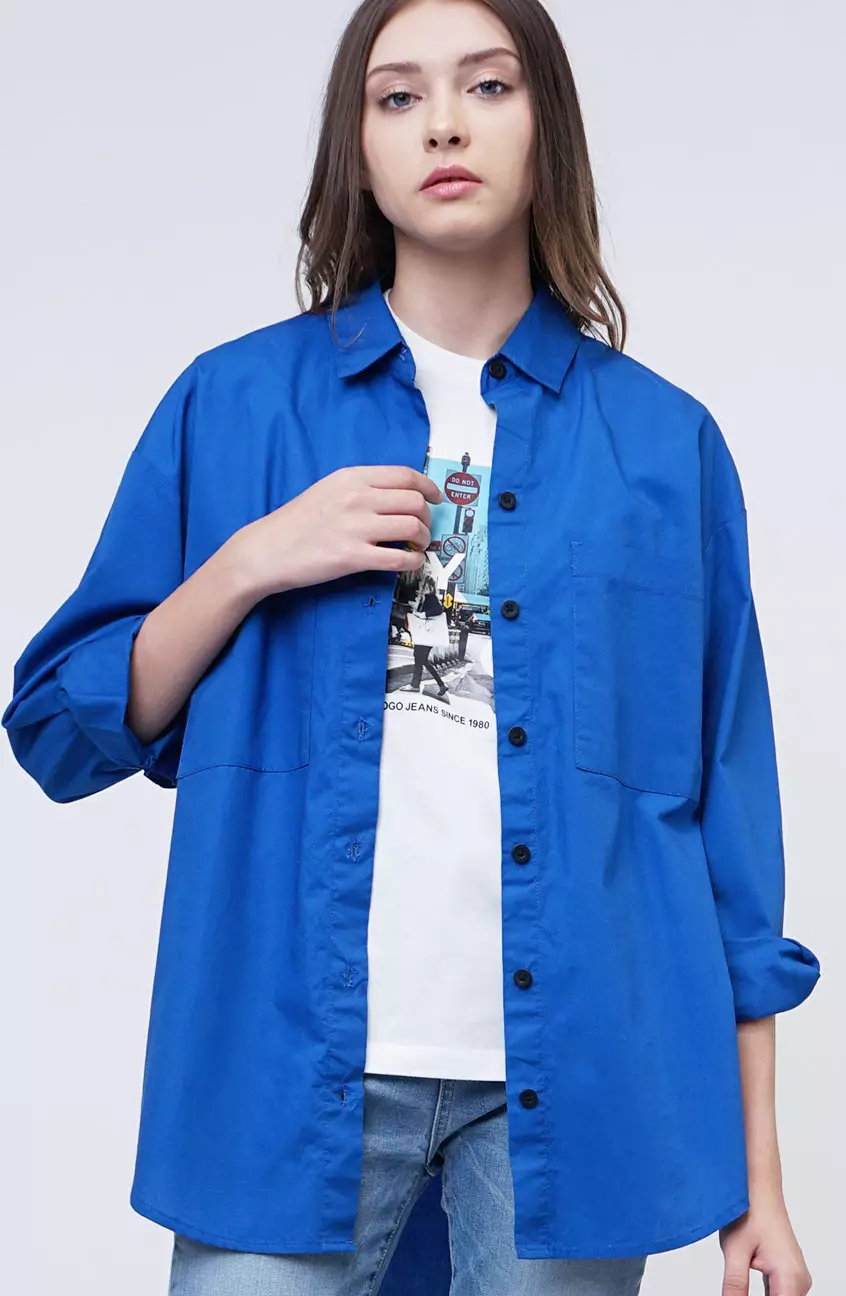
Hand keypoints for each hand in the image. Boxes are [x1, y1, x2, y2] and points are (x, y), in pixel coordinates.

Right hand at [232, 464, 442, 598]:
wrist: (267, 550)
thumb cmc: (296, 521)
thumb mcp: (327, 490)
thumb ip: (361, 488)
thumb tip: (398, 497)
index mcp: (352, 477)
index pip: (405, 475)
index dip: (428, 487)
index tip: (435, 498)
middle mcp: (357, 498)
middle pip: (414, 501)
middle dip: (427, 517)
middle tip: (423, 529)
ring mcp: (356, 527)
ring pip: (413, 527)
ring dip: (423, 539)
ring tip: (417, 546)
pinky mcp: (353, 557)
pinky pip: (399, 558)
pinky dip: (413, 561)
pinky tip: (409, 562)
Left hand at [718, 1193, 811, 1295]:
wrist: (757, 1188)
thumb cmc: (749, 1210)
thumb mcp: (734, 1252)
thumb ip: (734, 1287)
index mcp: (791, 1278)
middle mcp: (799, 1281)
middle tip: (734, 1293)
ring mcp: (795, 1278)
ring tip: (738, 1290)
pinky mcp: (787, 1274)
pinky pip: (778, 1295)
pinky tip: (743, 1294)